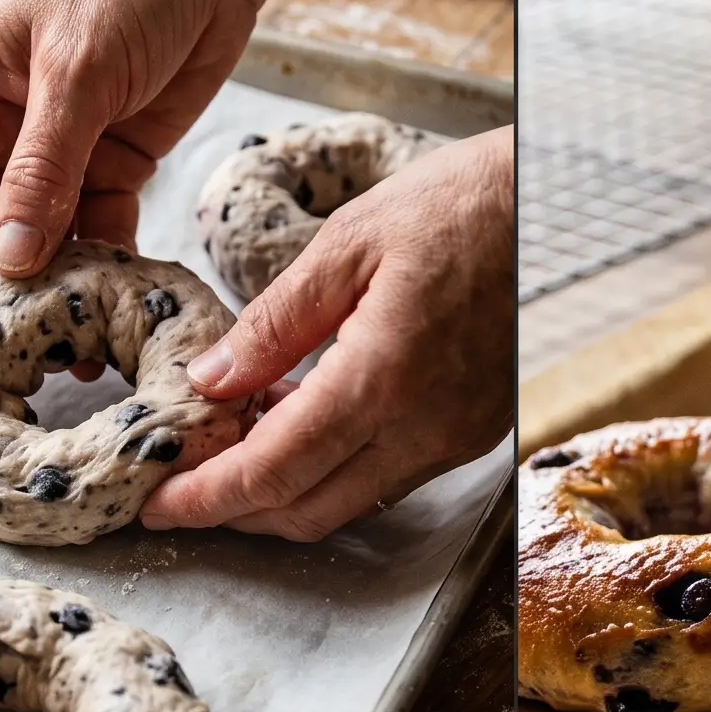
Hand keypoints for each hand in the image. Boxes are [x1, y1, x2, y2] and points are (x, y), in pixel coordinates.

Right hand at [0, 0, 260, 329]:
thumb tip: (7, 258)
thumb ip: (41, 170)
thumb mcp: (76, 74)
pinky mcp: (115, 158)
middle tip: (14, 358)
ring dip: (53, 289)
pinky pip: (98, 224)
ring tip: (69, 353)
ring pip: (41, 235)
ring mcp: (59, 145)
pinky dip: (103, 263)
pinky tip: (110, 308)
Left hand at [144, 128, 513, 540]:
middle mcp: (426, 427)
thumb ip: (273, 323)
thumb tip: (211, 381)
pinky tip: (300, 423)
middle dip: (235, 510)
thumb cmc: (458, 203)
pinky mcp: (475, 431)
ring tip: (234, 444)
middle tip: (180, 486)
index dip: (207, 497)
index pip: (275, 470)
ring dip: (284, 490)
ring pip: (350, 502)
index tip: (158, 502)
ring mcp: (456, 437)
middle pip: (308, 509)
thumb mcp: (348, 243)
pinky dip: (334, 468)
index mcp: (384, 378)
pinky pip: (389, 477)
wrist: (553, 201)